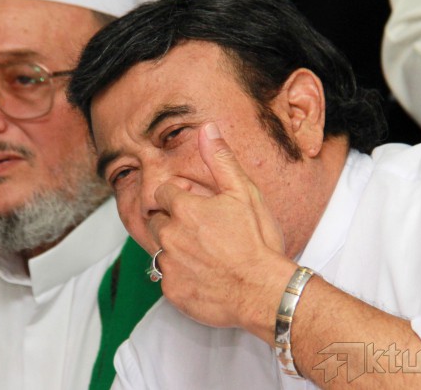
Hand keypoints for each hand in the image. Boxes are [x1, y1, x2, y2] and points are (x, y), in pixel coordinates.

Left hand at [149, 122, 296, 337]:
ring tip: (206, 255)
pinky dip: (182, 276)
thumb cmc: (258, 242)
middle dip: (172, 222)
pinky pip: (168, 279)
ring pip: (161, 251)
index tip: (196, 205)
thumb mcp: (244, 193)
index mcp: (183, 210)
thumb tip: (208, 129)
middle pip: (156, 221)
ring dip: (176, 250)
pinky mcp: (172, 291)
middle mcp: (169, 236)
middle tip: (203, 232)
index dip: (179, 197)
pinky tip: (205, 276)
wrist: (264, 292)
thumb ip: (221, 160)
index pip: (162, 193)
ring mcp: (169, 266)